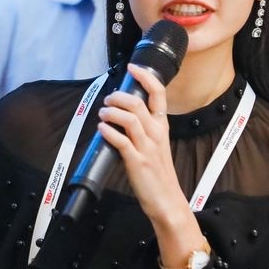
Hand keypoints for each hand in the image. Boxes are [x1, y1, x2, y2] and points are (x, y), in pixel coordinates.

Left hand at [97, 64, 202, 268]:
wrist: (167, 201)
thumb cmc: (158, 173)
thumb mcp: (156, 145)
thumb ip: (144, 129)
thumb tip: (122, 115)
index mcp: (162, 127)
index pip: (159, 94)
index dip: (146, 77)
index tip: (133, 67)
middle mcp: (156, 133)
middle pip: (137, 102)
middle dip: (117, 97)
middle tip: (107, 101)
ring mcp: (147, 147)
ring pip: (128, 118)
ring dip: (110, 112)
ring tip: (103, 115)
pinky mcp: (137, 161)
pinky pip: (120, 140)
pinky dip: (108, 131)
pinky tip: (102, 129)